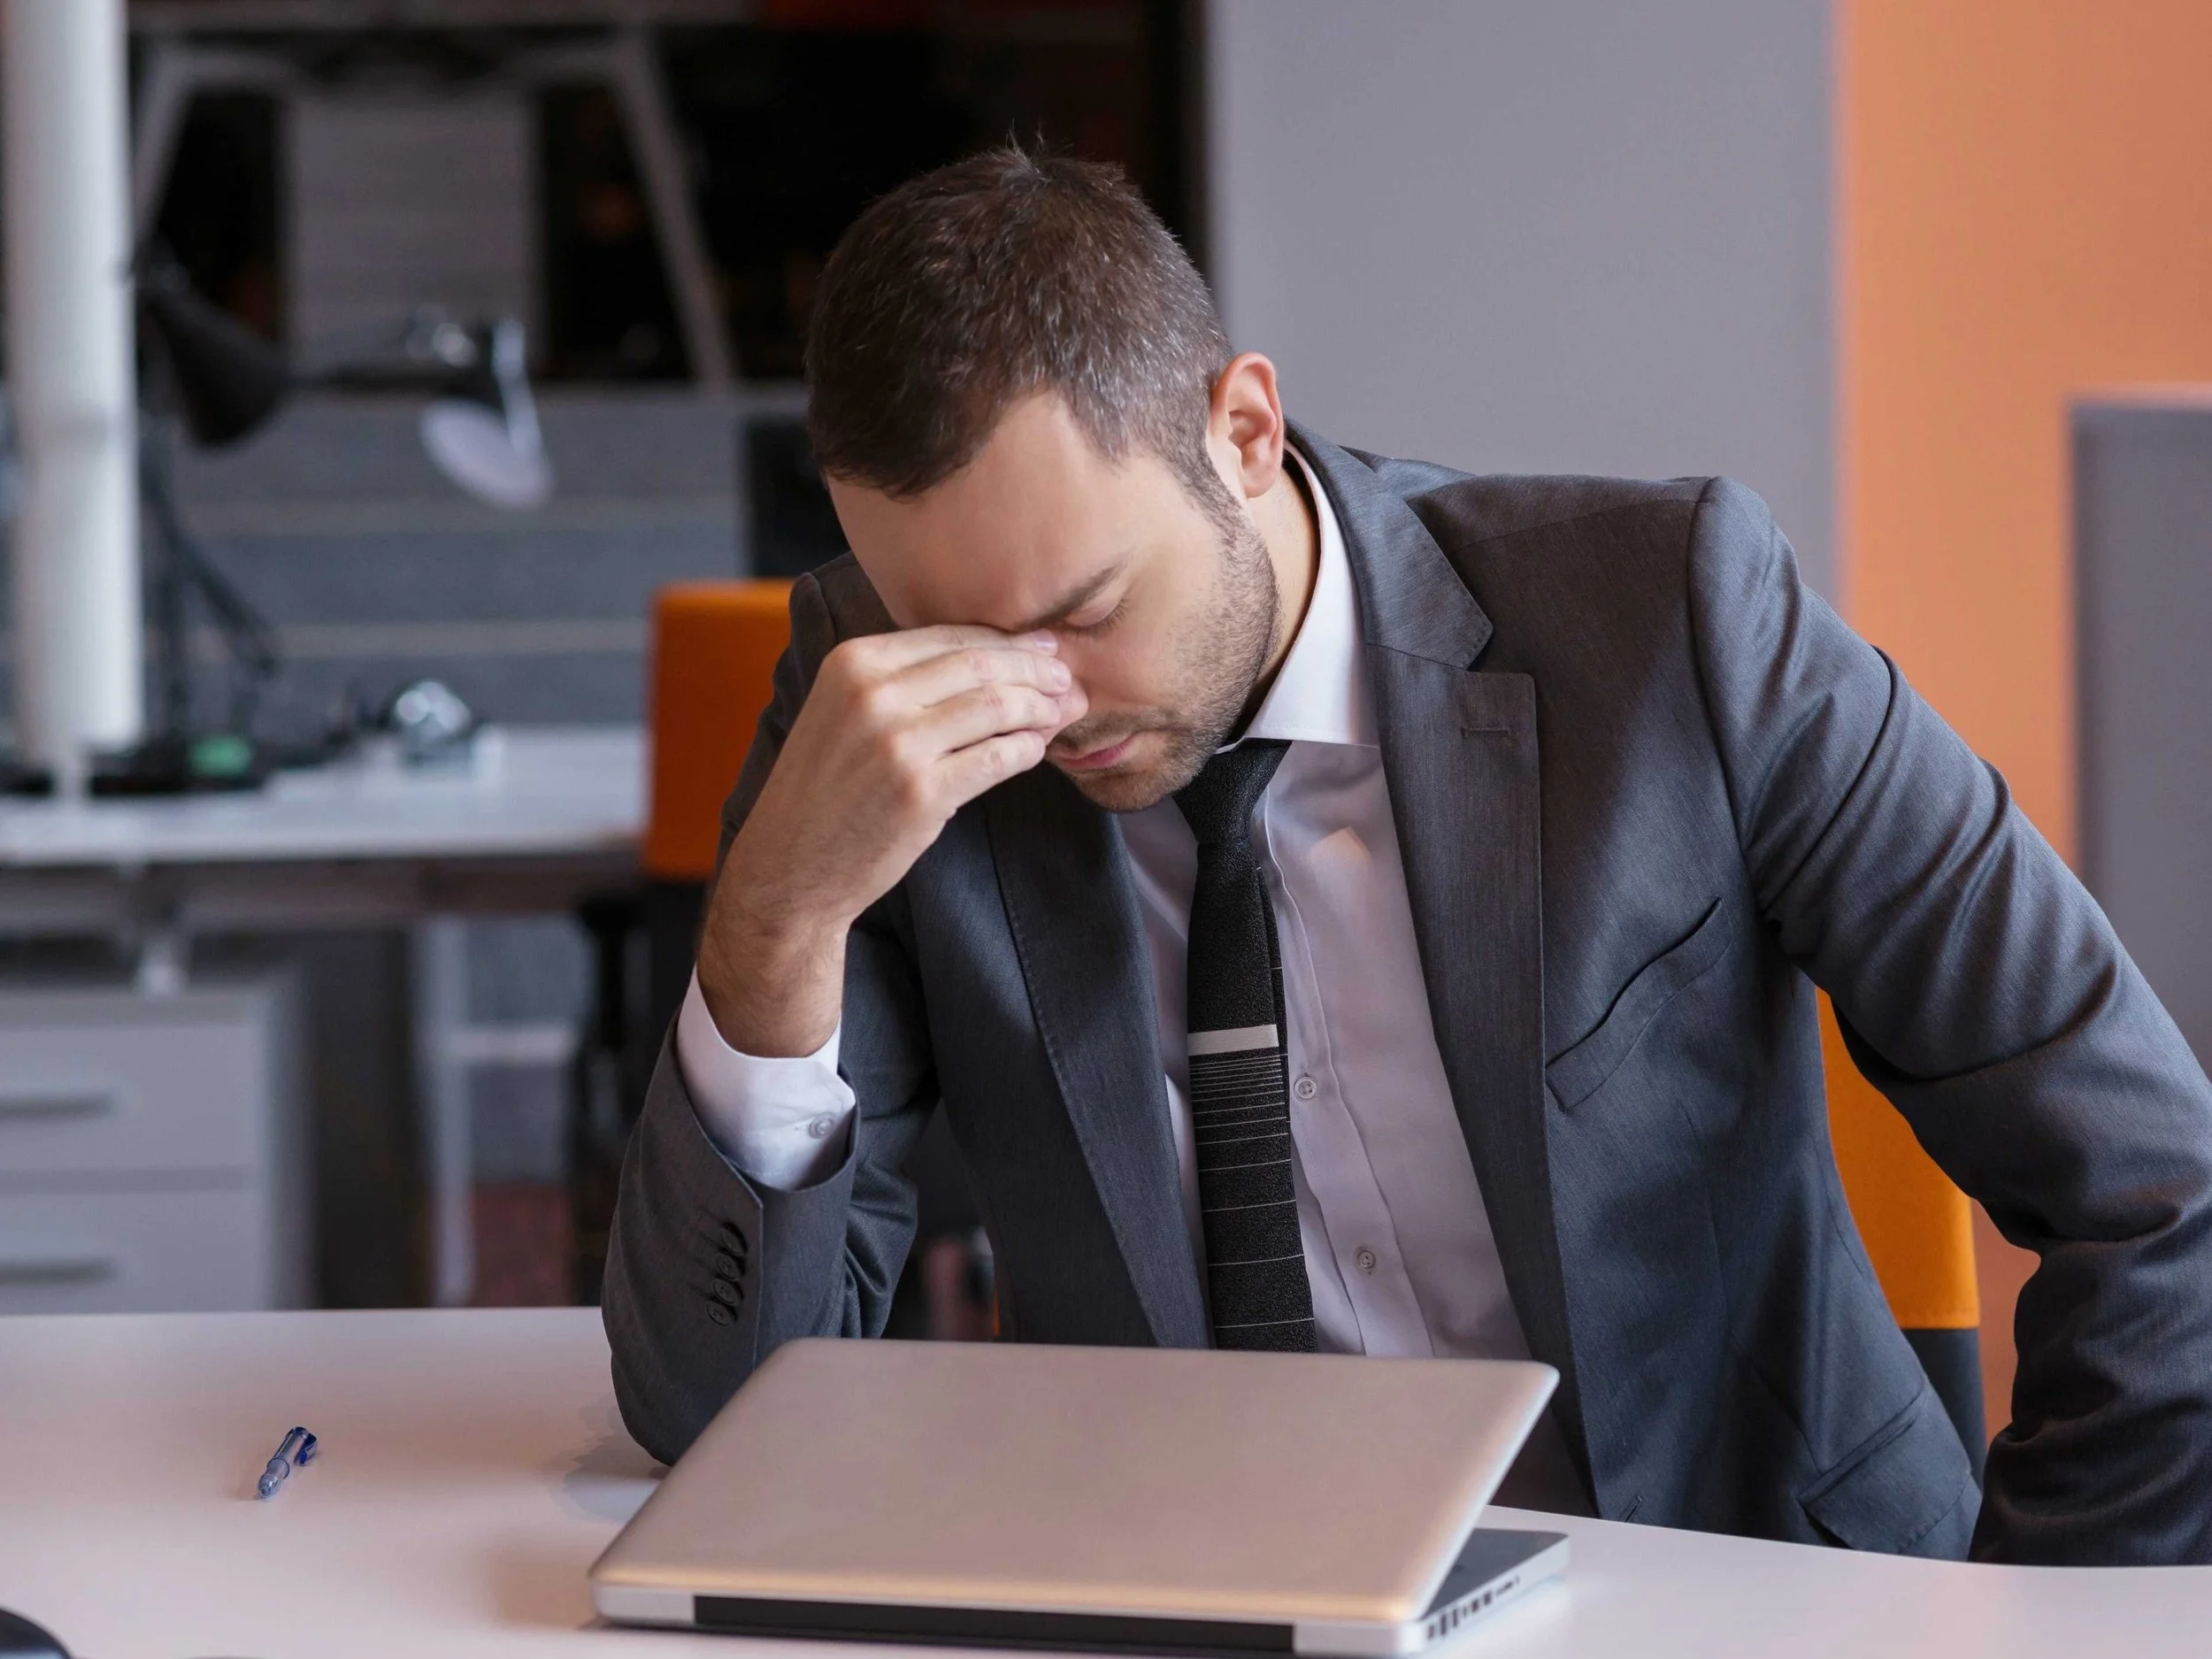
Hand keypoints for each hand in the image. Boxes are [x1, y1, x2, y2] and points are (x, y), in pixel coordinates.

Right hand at [697, 626, 1083, 1057]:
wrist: (789, 867)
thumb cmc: (825, 790)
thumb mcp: (843, 713)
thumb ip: (901, 681)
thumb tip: (992, 656)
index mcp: (853, 663)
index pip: (952, 636)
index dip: (1009, 642)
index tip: (1047, 648)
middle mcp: (873, 694)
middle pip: (981, 665)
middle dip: (1037, 670)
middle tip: (1069, 681)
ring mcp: (898, 744)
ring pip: (996, 708)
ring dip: (1041, 708)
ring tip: (1065, 713)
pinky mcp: (921, 793)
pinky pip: (996, 759)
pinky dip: (1026, 750)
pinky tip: (1038, 749)